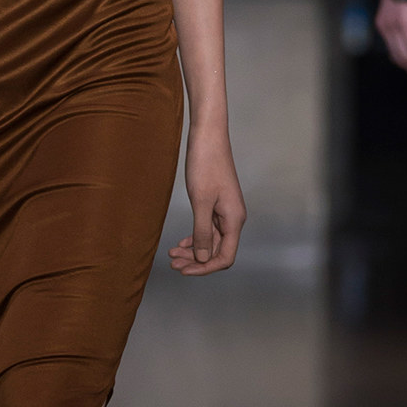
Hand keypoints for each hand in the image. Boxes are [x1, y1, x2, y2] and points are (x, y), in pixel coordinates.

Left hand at [169, 124, 245, 275]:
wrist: (208, 137)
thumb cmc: (206, 164)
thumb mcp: (201, 202)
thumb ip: (202, 232)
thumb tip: (202, 258)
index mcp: (234, 220)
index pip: (225, 257)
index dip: (205, 267)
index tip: (184, 269)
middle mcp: (233, 218)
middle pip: (217, 251)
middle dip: (195, 261)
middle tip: (173, 264)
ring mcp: (225, 212)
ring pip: (210, 241)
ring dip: (193, 251)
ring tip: (172, 255)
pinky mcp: (216, 204)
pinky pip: (207, 229)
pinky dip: (194, 238)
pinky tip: (180, 243)